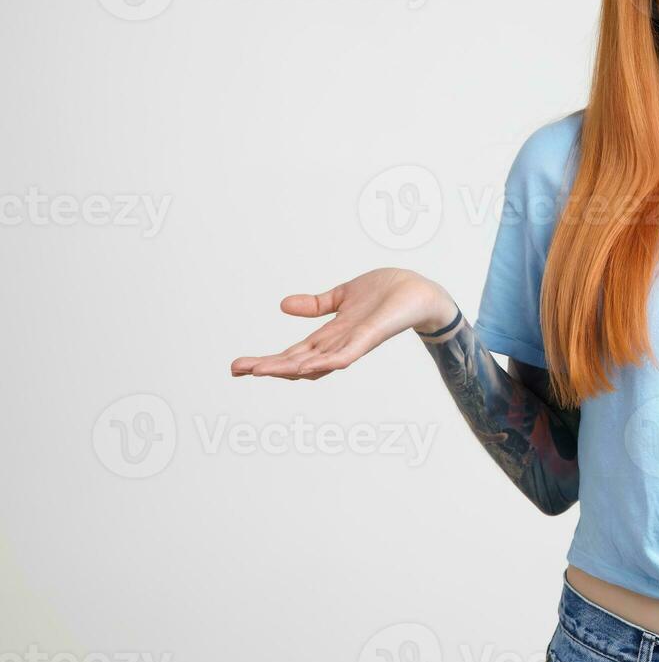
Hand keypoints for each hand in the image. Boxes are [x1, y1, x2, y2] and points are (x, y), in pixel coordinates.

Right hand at [229, 268, 456, 379]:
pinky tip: (307, 367)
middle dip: (267, 366)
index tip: (238, 366)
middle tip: (236, 370)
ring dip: (288, 368)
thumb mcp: (343, 295)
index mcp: (331, 334)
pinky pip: (346, 355)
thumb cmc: (388, 294)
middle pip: (297, 362)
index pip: (293, 352)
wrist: (421, 291)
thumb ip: (316, 305)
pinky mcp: (370, 337)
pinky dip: (327, 362)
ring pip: (316, 363)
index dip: (267, 359)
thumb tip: (283, 305)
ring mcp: (354, 343)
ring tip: (260, 370)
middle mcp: (340, 343)